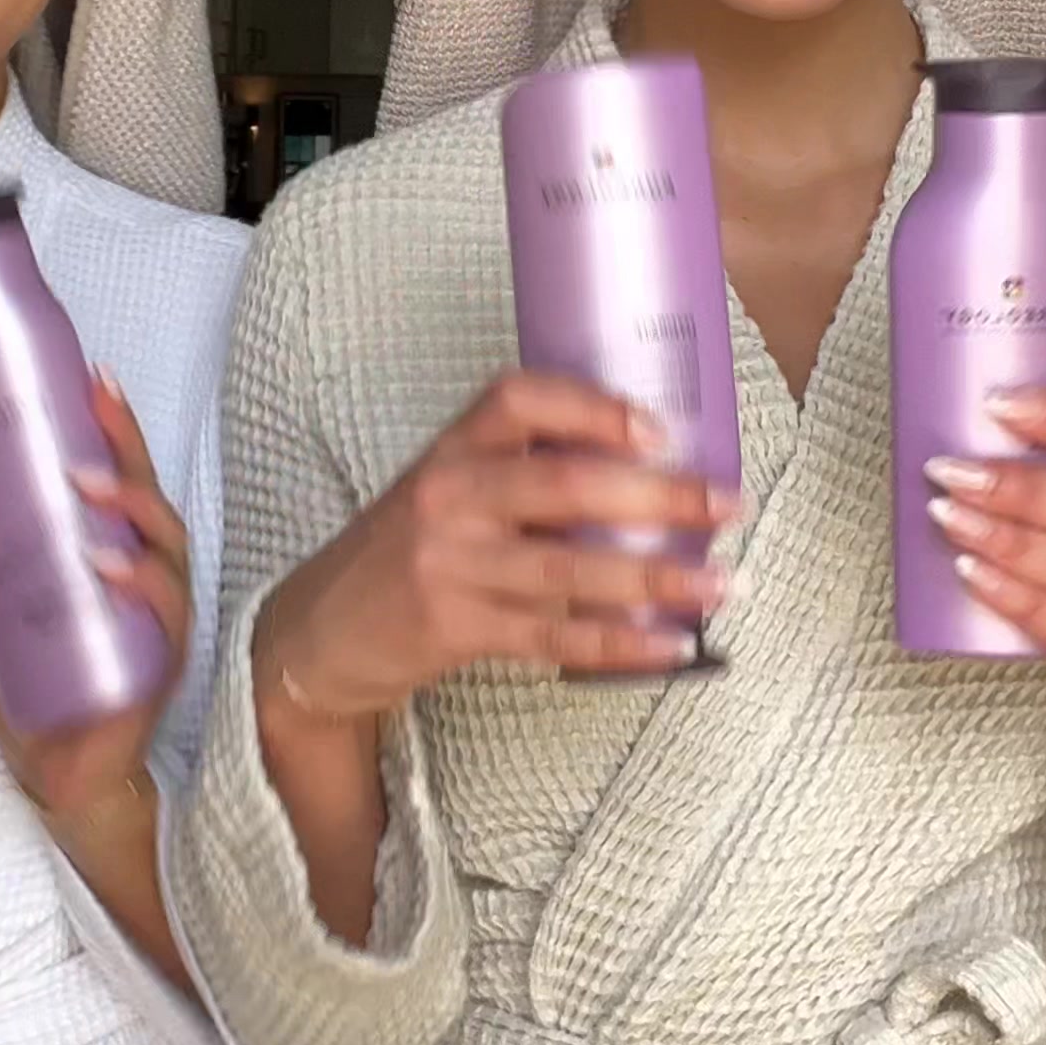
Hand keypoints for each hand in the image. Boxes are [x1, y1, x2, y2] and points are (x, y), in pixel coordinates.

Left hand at [0, 367, 189, 844]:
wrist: (64, 787)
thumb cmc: (42, 705)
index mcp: (116, 566)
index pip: (123, 486)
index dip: (115, 432)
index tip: (93, 380)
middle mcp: (148, 587)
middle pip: (152, 504)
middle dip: (128, 452)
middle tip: (96, 409)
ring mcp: (159, 626)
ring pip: (168, 551)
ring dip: (134, 511)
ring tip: (90, 487)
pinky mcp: (159, 668)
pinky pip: (166, 619)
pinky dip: (142, 587)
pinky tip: (112, 569)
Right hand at [257, 369, 735, 728]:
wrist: (318, 632)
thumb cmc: (403, 554)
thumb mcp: (444, 491)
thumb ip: (518, 475)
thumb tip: (645, 473)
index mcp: (451, 448)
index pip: (519, 398)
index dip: (592, 407)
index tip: (659, 428)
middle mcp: (449, 496)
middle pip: (567, 486)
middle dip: (660, 498)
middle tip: (727, 504)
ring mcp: (449, 564)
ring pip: (571, 571)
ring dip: (656, 579)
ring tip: (720, 584)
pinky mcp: (454, 627)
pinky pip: (554, 637)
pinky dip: (619, 643)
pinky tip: (670, 645)